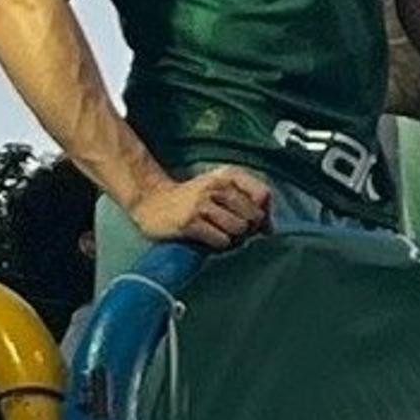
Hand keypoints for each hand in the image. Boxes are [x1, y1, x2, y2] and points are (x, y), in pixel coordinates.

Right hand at [128, 165, 273, 249]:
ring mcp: (201, 204)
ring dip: (232, 238)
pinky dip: (218, 245)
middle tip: (231, 230)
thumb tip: (270, 229)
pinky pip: (221, 240)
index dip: (264, 213)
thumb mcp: (220, 190)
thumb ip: (248, 203)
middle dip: (248, 229)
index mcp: (227, 175)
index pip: (263, 194)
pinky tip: (207, 238)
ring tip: (218, 233)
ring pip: (239, 229)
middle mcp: (216, 186)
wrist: (150, 202)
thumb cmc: (190, 198)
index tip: (255, 222)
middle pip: (254, 216)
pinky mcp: (190, 223)